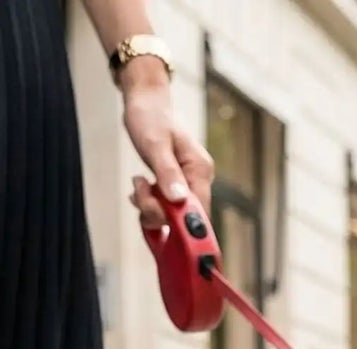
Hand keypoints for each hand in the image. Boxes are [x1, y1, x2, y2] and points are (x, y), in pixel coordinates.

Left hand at [121, 58, 214, 227]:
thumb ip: (167, 172)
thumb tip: (179, 200)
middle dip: (158, 211)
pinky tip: (142, 188)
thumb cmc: (150, 116)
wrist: (146, 102)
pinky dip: (151, 203)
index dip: (179, 221)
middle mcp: (199, 180)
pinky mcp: (178, 186)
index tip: (156, 214)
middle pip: (185, 218)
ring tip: (138, 184)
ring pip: (174, 216)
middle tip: (138, 190)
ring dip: (150, 207)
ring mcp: (189, 184)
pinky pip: (167, 207)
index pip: (199, 211)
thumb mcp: (155, 143)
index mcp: (200, 170)